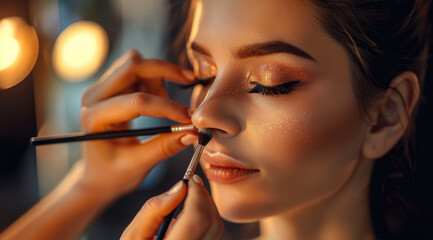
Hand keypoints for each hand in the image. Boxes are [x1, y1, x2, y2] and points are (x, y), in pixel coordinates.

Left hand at [77, 50, 197, 199]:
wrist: (98, 174)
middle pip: (132, 66)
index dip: (168, 107)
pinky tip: (160, 99)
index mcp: (94, 119)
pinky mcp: (110, 87)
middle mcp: (93, 97)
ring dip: (159, 77)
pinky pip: (135, 69)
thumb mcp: (138, 166)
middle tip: (190, 79)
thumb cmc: (112, 175)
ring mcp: (100, 89)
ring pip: (135, 64)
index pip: (136, 102)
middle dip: (164, 70)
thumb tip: (192, 133)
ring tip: (169, 105)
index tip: (190, 118)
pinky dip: (154, 78)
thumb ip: (164, 147)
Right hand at [121, 175, 222, 239]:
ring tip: (189, 199)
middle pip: (212, 223)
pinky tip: (189, 216)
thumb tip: (180, 187)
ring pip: (216, 229)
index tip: (191, 179)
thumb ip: (154, 209)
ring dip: (206, 208)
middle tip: (193, 184)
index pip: (197, 218)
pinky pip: (211, 236)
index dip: (197, 194)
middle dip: (204, 198)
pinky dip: (205, 220)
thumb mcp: (133, 236)